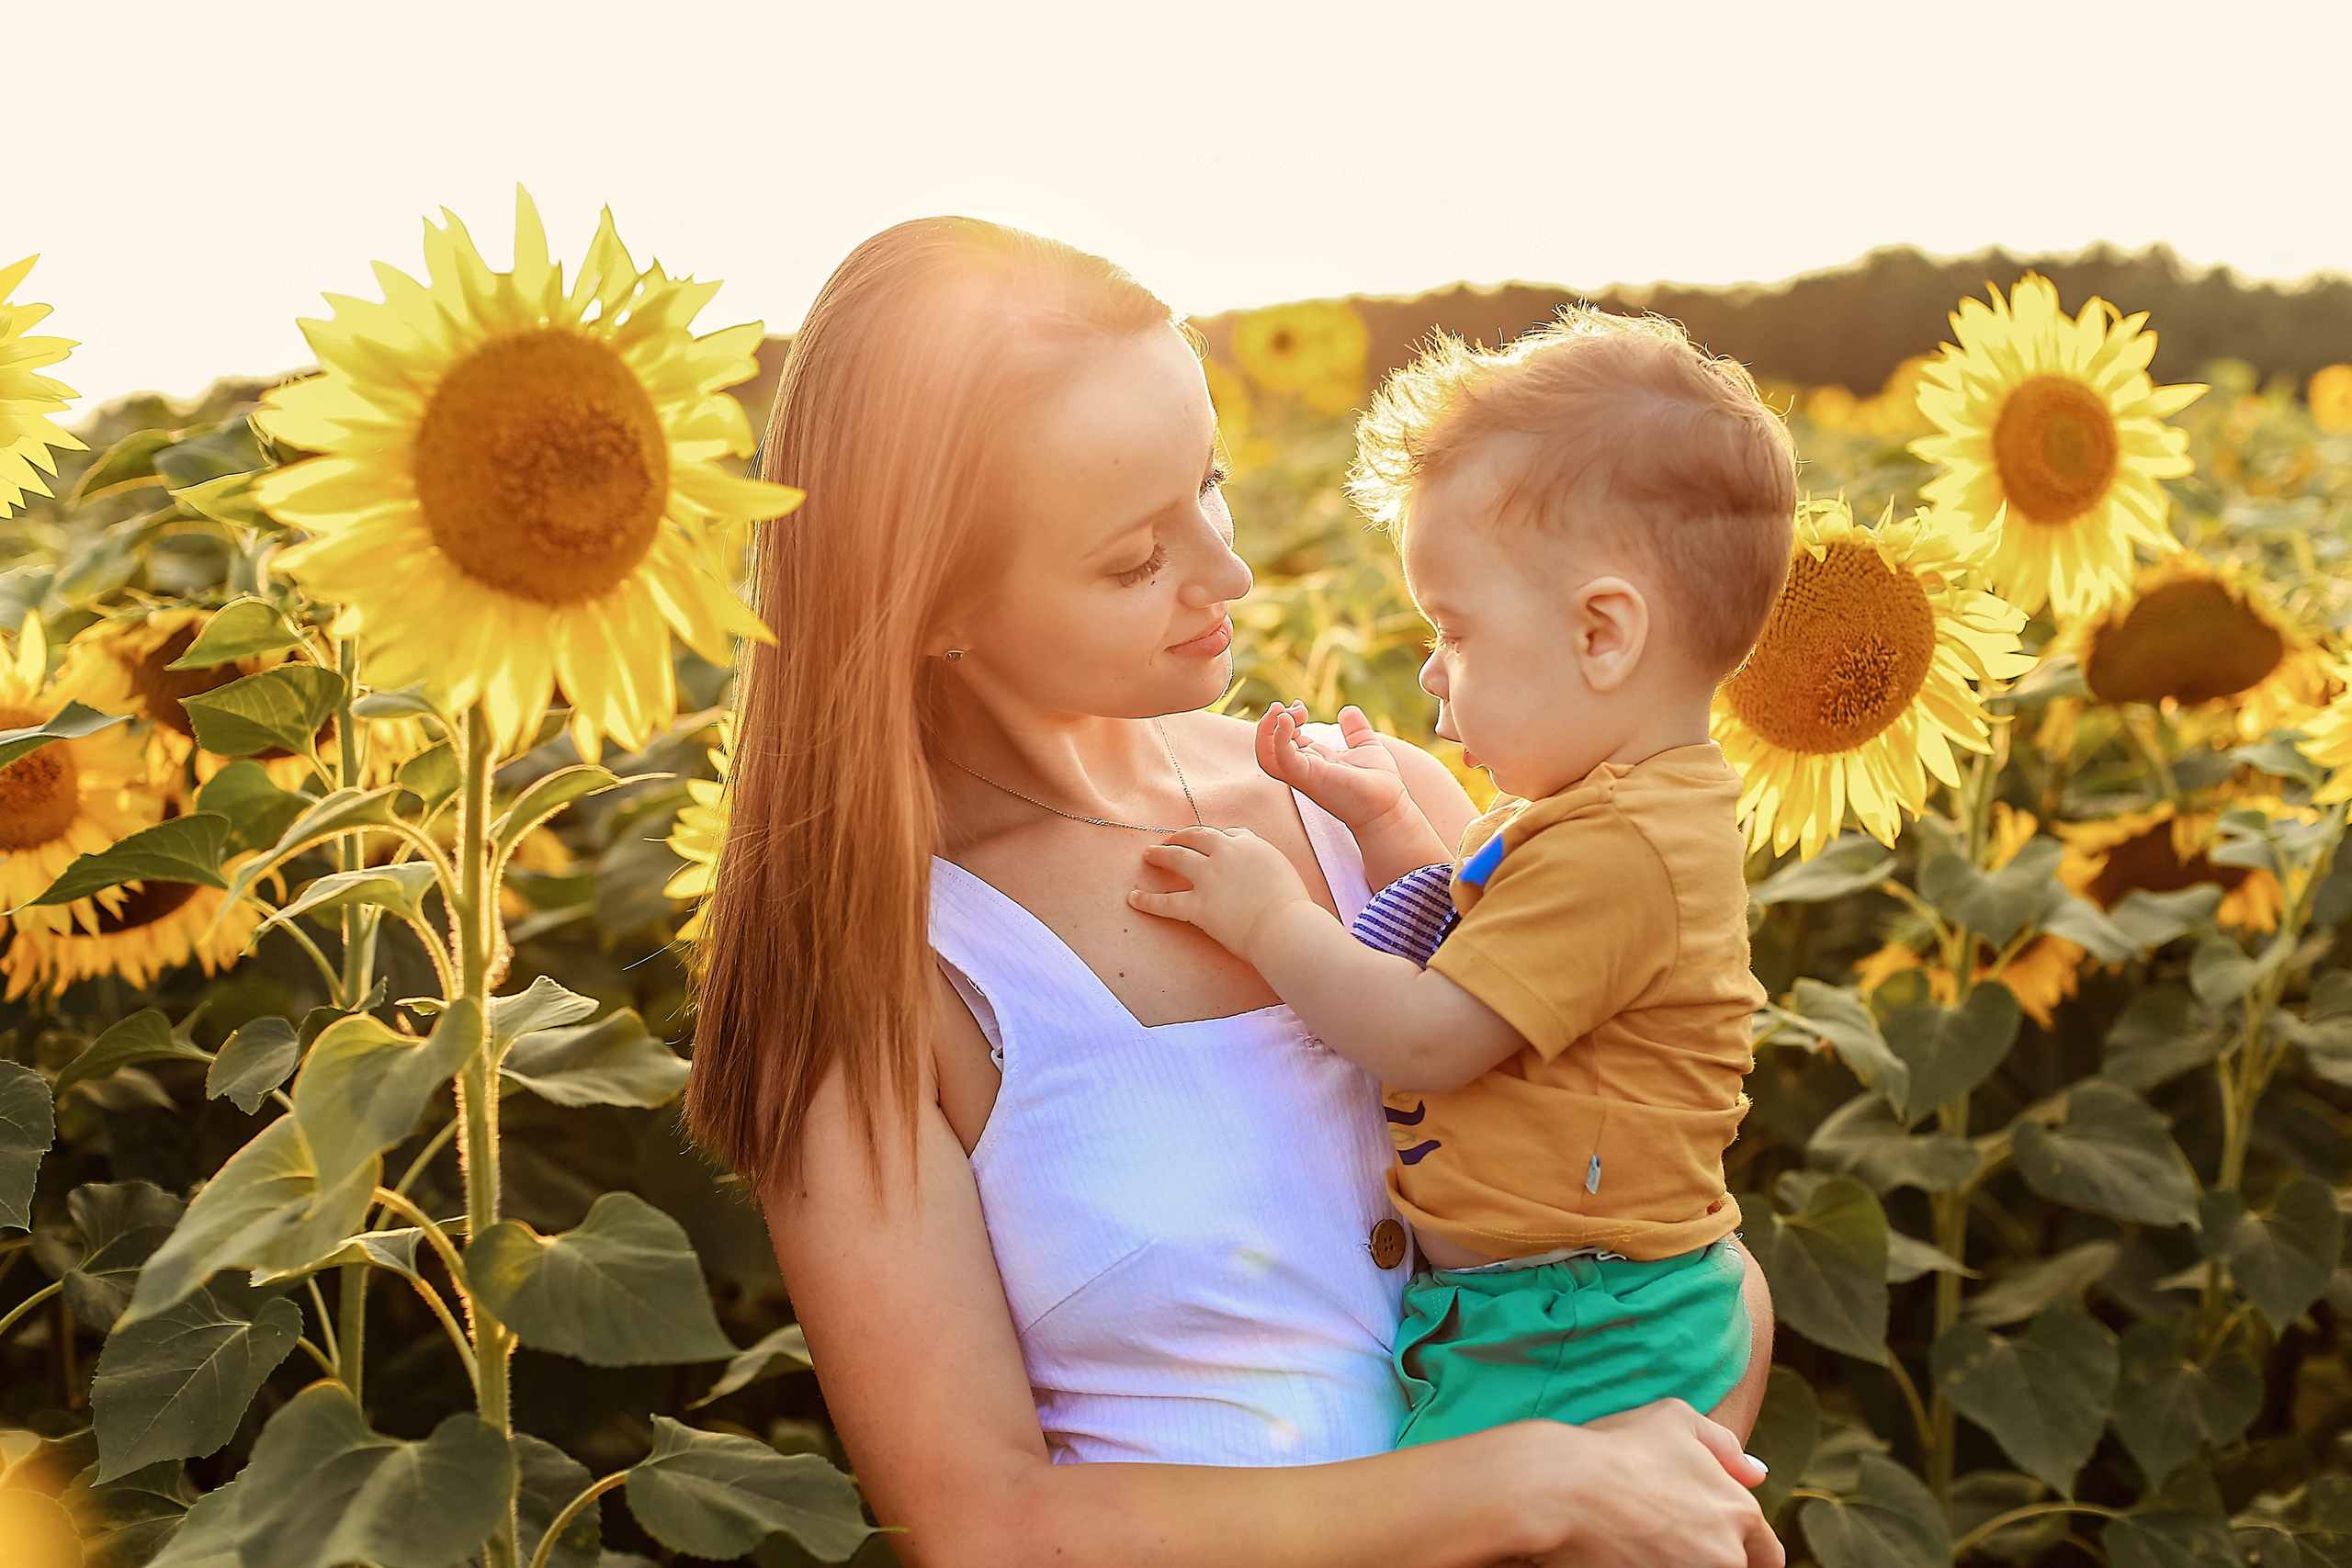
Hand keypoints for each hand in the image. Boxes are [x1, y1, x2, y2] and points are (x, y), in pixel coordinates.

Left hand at [1129, 825, 1317, 957]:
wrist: (1286, 926)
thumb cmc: (1292, 906)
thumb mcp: (1284, 871)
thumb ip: (1266, 862)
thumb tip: (1256, 866)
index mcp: (1250, 844)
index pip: (1227, 834)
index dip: (1215, 839)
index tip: (1209, 844)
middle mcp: (1226, 853)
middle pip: (1196, 836)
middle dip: (1181, 837)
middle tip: (1170, 840)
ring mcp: (1208, 877)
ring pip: (1176, 857)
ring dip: (1160, 854)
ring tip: (1148, 855)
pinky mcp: (1197, 905)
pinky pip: (1165, 901)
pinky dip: (1147, 900)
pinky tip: (1133, 898)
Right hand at [1257, 702, 1410, 833]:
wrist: (1390, 806)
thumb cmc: (1380, 783)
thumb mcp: (1365, 746)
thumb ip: (1355, 729)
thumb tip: (1348, 710)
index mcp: (1313, 761)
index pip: (1281, 741)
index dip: (1284, 719)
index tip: (1300, 705)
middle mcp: (1304, 768)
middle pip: (1266, 749)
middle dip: (1270, 723)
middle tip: (1293, 709)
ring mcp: (1304, 774)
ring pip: (1266, 756)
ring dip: (1266, 730)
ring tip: (1283, 712)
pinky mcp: (1310, 778)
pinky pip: (1283, 759)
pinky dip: (1279, 738)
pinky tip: (1287, 719)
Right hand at [1516, 1400, 1779, 1567]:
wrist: (1562, 1488)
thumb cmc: (1617, 1449)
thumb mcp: (1676, 1418)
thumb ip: (1724, 1444)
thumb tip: (1754, 1473)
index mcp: (1740, 1512)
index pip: (1768, 1555)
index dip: (1749, 1551)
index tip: (1720, 1545)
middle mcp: (1726, 1555)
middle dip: (1710, 1555)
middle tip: (1673, 1539)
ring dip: (1683, 1562)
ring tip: (1647, 1545)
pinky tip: (1630, 1555)